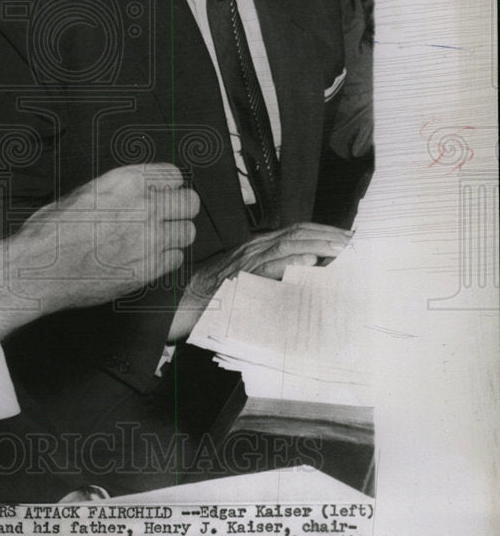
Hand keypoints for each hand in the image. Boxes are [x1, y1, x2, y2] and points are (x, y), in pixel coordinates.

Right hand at [0, 164, 198, 336]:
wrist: (38, 269)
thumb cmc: (49, 233)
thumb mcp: (81, 194)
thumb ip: (115, 192)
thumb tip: (130, 194)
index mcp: (126, 182)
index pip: (173, 175)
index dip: (168, 184)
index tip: (163, 191)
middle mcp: (143, 208)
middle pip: (190, 202)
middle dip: (180, 208)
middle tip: (167, 215)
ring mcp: (149, 240)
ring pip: (188, 232)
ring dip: (175, 234)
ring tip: (156, 238)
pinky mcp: (147, 270)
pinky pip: (175, 260)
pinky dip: (165, 259)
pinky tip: (147, 258)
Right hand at [168, 222, 352, 340]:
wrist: (181, 304)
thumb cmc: (217, 297)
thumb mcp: (249, 280)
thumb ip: (274, 274)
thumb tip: (309, 272)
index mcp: (257, 248)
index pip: (295, 231)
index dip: (322, 231)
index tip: (347, 237)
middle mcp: (252, 250)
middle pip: (295, 233)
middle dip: (325, 235)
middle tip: (352, 242)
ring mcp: (245, 263)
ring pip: (284, 245)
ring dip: (315, 245)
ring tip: (338, 249)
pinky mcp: (238, 278)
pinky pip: (265, 268)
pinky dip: (287, 264)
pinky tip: (306, 265)